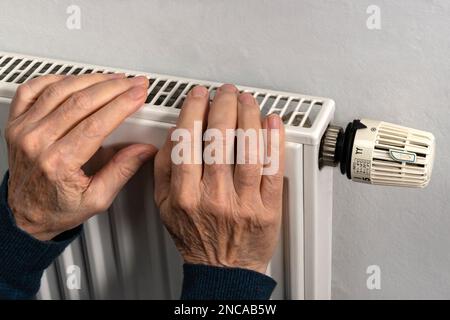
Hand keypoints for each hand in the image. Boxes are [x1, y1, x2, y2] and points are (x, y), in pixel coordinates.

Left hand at [5, 73, 156, 240]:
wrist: (26, 213)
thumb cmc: (57, 208)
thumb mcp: (97, 198)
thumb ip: (121, 171)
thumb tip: (143, 150)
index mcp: (59, 164)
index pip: (96, 124)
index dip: (122, 105)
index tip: (138, 95)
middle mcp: (37, 143)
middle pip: (81, 102)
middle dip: (114, 88)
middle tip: (133, 83)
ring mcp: (23, 130)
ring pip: (60, 90)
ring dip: (91, 79)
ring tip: (112, 79)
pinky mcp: (16, 122)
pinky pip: (32, 89)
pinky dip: (56, 79)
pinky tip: (75, 79)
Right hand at [155, 84, 284, 273]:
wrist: (222, 270)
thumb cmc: (195, 237)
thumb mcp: (165, 207)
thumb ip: (165, 170)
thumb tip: (174, 134)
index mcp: (184, 195)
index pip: (187, 141)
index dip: (194, 110)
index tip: (199, 96)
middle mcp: (213, 197)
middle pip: (219, 139)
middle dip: (223, 106)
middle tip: (226, 92)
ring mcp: (242, 203)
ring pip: (247, 149)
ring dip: (249, 117)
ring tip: (247, 101)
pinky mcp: (267, 208)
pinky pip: (272, 169)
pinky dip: (274, 142)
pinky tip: (272, 123)